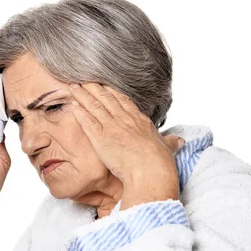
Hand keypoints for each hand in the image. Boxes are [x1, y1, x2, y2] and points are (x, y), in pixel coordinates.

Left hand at [68, 82, 184, 204]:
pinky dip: (79, 112)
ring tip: (73, 87)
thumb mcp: (167, 148)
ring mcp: (112, 127)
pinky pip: (87, 122)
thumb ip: (170, 142)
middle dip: (94, 88)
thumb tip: (179, 141)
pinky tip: (72, 105)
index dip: (112, 93)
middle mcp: (125, 120)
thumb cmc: (160, 163)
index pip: (124, 102)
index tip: (104, 86)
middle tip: (84, 80)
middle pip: (106, 99)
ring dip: (82, 95)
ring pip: (94, 106)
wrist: (151, 171)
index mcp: (140, 121)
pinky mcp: (100, 138)